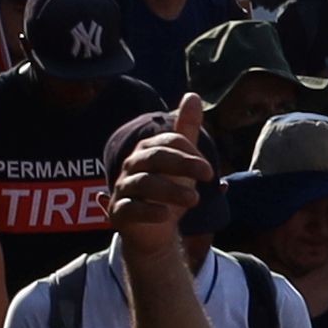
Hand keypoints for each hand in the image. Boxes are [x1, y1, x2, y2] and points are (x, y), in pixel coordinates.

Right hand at [108, 122, 210, 259]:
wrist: (155, 232)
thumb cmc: (168, 192)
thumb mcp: (181, 162)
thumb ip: (185, 131)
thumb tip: (192, 95)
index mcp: (146, 151)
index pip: (166, 142)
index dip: (189, 152)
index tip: (208, 170)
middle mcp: (131, 167)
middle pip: (154, 158)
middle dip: (183, 164)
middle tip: (209, 175)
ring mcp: (123, 190)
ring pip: (143, 184)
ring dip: (171, 190)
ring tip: (195, 199)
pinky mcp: (118, 213)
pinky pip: (130, 209)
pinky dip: (148, 211)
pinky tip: (166, 215)